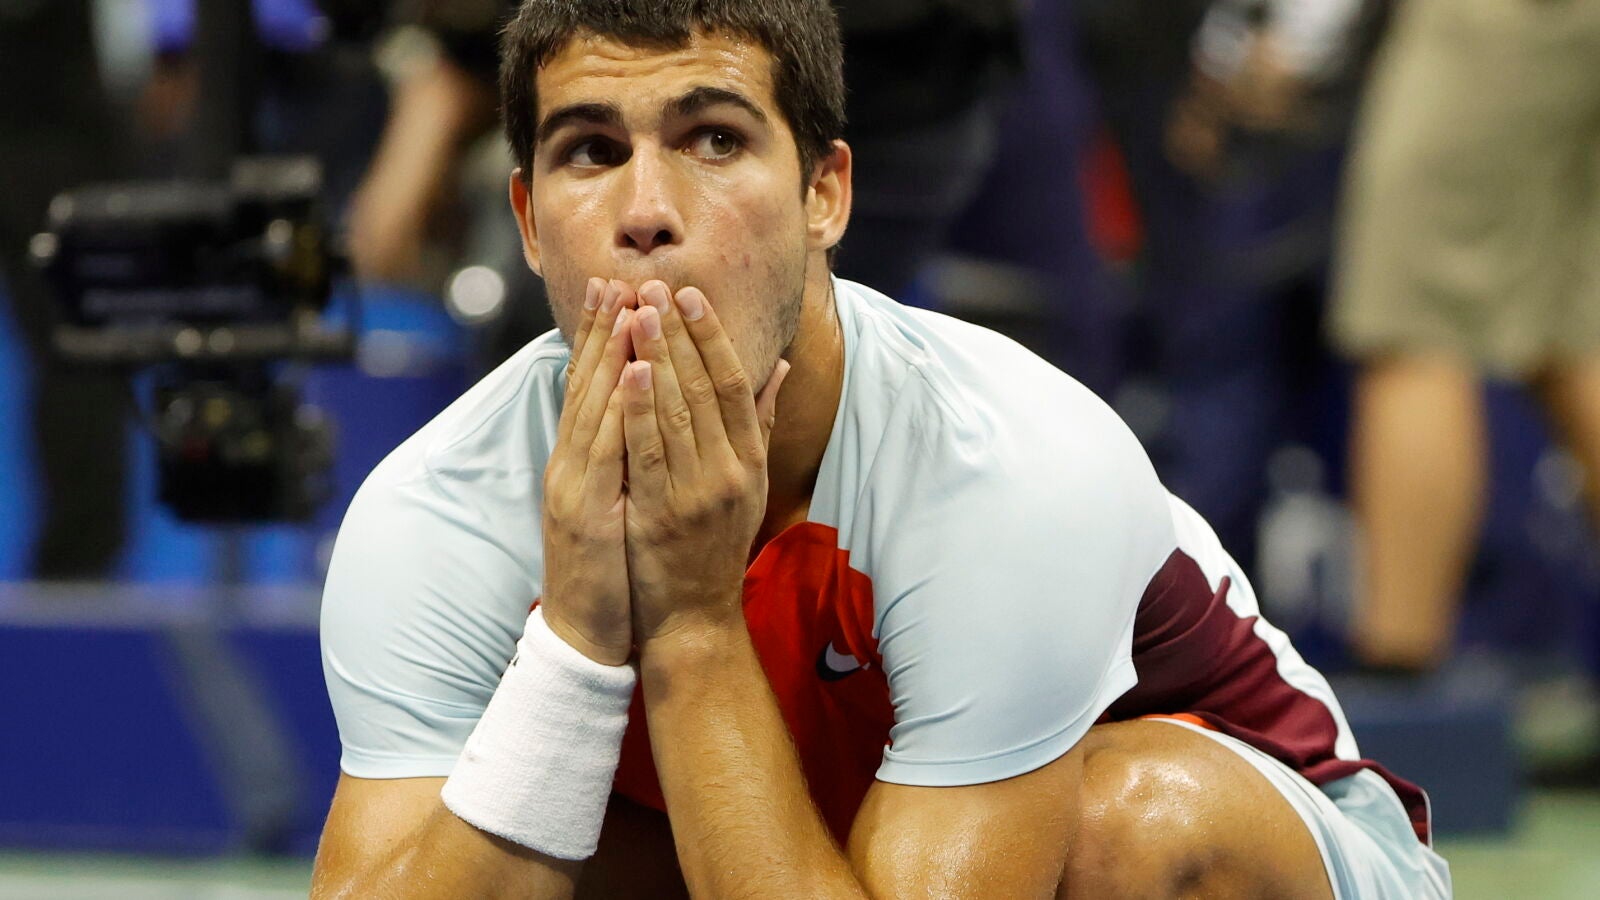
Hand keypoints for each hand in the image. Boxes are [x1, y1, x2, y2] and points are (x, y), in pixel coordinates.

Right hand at [539, 278, 639, 665]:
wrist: (586, 631)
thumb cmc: (613, 566)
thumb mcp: (624, 500)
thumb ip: (635, 455)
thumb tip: (650, 418)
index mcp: (582, 460)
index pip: (592, 388)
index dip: (604, 338)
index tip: (621, 290)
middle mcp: (571, 464)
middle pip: (586, 386)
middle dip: (603, 330)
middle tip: (617, 277)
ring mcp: (574, 486)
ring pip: (592, 407)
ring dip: (608, 352)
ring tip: (627, 304)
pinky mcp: (585, 511)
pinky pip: (603, 452)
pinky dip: (615, 408)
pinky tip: (628, 372)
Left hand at [616, 280, 789, 648]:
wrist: (694, 614)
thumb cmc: (717, 542)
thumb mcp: (751, 481)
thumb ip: (762, 422)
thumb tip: (780, 367)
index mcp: (750, 459)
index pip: (734, 383)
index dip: (713, 334)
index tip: (692, 293)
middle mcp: (730, 471)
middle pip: (705, 388)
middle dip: (680, 332)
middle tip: (658, 284)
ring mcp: (697, 493)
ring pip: (677, 412)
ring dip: (657, 356)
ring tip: (638, 310)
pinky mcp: (661, 513)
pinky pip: (649, 453)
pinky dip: (640, 409)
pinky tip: (629, 372)